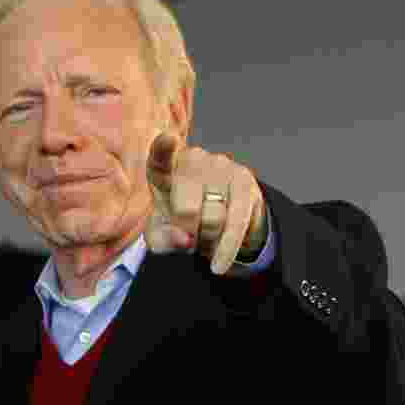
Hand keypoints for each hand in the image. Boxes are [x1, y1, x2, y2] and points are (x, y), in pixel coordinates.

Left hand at [144, 133, 266, 274]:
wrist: (215, 218)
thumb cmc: (177, 220)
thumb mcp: (160, 234)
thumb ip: (162, 238)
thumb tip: (185, 239)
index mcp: (163, 168)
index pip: (160, 157)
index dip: (164, 148)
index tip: (168, 139)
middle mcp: (193, 160)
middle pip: (187, 210)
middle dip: (187, 233)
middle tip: (187, 232)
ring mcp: (220, 166)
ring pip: (213, 219)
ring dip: (206, 237)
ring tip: (204, 232)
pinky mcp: (244, 181)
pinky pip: (236, 222)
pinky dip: (226, 248)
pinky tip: (219, 265)